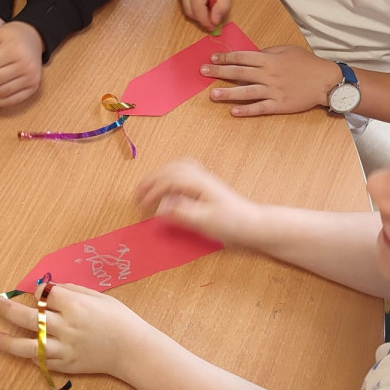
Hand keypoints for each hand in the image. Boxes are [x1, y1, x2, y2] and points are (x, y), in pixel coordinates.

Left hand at [0, 283, 148, 378]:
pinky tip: (23, 350)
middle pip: (30, 317)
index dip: (38, 291)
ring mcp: (65, 348)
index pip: (46, 295)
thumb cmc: (119, 318)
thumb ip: (73, 290)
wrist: (132, 349)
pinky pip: (42, 361)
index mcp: (76, 305)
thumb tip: (50, 288)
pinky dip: (31, 355)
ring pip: (30, 345)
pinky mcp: (66, 365)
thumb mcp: (99, 297)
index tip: (35, 291)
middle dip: (8, 309)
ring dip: (9, 341)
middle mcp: (66, 326)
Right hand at [137, 159, 258, 245]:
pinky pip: (186, 169)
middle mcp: (201, 176)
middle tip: (137, 194)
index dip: (153, 191)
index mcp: (199, 183)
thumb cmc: (231, 223)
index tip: (142, 206)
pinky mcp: (207, 184)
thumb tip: (161, 208)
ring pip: (178, 166)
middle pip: (171, 168)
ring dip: (161, 173)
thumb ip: (182, 213)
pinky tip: (169, 183)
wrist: (252, 224)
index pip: (169, 180)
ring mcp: (205, 178)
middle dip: (152, 180)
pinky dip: (172, 172)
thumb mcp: (205, 222)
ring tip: (148, 186)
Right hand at [177, 0, 236, 30]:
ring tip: (213, 7)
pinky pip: (186, 4)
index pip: (197, 7)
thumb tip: (214, 22)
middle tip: (216, 20)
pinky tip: (206, 1)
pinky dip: (196, 8)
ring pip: (186, 9)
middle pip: (189, 11)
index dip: (206, 20)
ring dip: (199, 14)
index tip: (215, 27)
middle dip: (202, 19)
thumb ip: (223, 4)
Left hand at [200, 46, 340, 115]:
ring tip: (213, 94)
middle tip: (203, 71)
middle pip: (239, 72)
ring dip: (228, 93)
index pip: (242, 57)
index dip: (226, 57)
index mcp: (269, 59)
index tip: (212, 58)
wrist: (325, 81)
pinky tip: (233, 111)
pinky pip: (260, 107)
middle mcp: (268, 74)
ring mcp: (273, 91)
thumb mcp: (288, 50)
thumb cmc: (307, 63)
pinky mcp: (279, 105)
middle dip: (219, 72)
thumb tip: (253, 54)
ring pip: (246, 91)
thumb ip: (269, 52)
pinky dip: (246, 110)